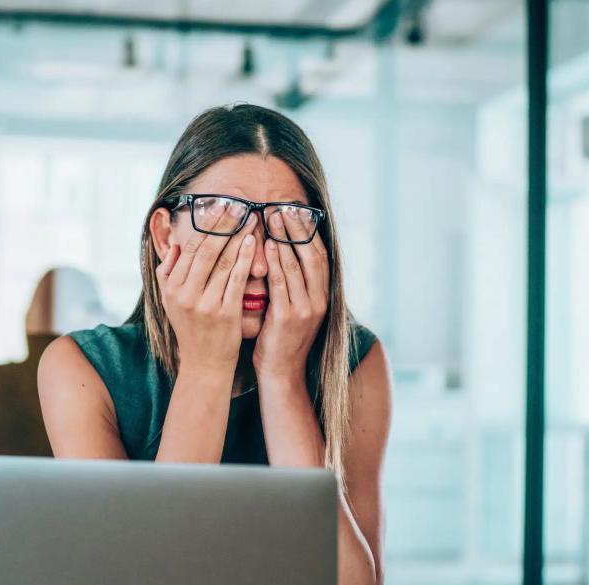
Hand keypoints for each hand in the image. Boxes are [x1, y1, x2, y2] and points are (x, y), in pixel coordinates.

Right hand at [156, 210, 257, 376]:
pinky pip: (236, 279)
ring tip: (249, 218)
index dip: (204, 226)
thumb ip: (167, 273)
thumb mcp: (170, 302)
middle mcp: (185, 294)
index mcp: (171, 288)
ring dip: (237, 237)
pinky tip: (253, 242)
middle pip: (205, 251)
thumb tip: (172, 244)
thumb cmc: (191, 329)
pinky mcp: (225, 313)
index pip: (188, 249)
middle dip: (222, 225)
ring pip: (222, 262)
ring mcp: (205, 304)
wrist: (205, 364)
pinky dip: (245, 258)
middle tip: (237, 205)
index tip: (218, 208)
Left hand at [253, 208, 328, 380]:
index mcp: (322, 297)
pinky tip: (266, 245)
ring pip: (296, 266)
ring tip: (272, 218)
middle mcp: (319, 301)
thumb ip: (291, 286)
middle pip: (311, 255)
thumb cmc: (280, 340)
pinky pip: (281, 283)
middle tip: (283, 207)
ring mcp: (306, 310)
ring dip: (284, 239)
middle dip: (297, 229)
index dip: (308, 232)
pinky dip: (275, 262)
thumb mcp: (292, 310)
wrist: (281, 374)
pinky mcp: (288, 318)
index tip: (296, 211)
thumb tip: (281, 256)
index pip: (319, 256)